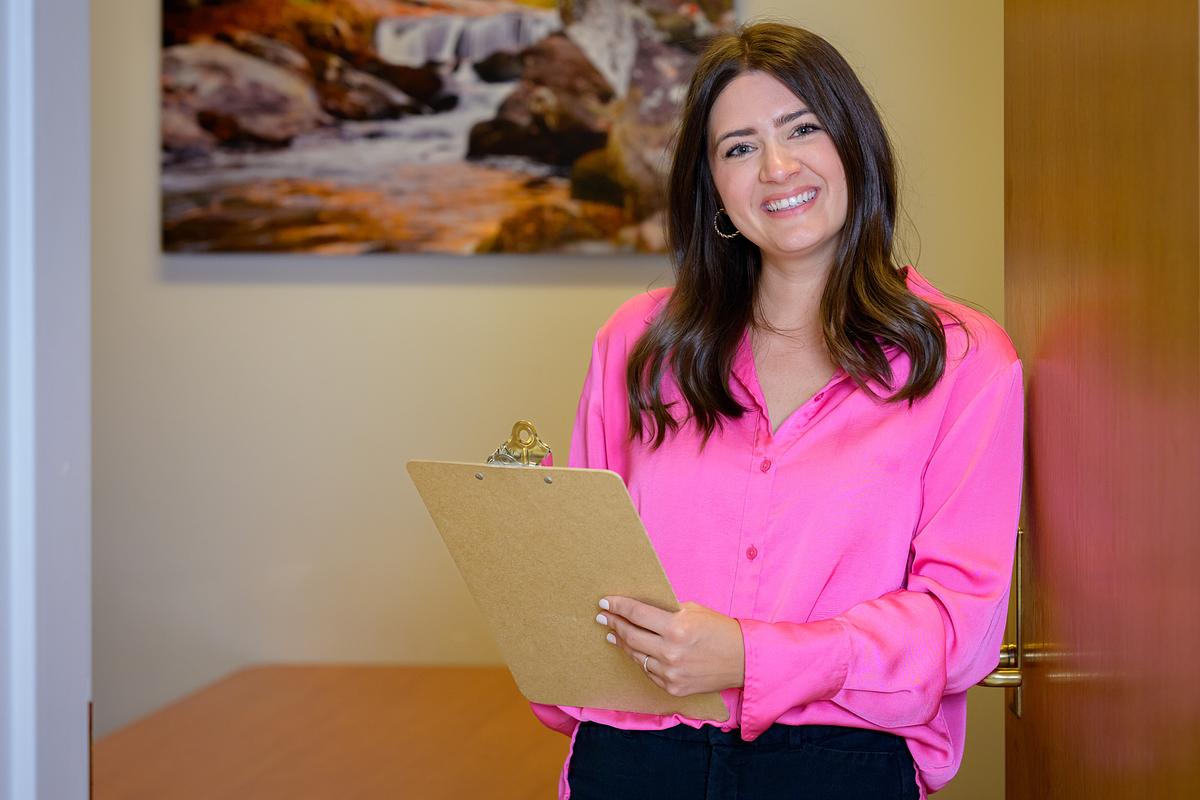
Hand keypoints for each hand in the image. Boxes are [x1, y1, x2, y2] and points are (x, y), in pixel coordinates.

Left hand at [596, 596, 744, 696]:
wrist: (743, 660)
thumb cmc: (719, 630)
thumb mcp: (694, 611)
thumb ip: (667, 611)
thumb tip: (640, 608)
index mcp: (676, 628)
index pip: (637, 613)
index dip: (618, 606)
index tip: (606, 601)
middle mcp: (670, 652)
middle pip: (630, 635)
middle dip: (614, 623)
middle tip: (603, 617)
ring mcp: (670, 673)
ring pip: (635, 655)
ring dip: (623, 643)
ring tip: (614, 634)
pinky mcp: (672, 688)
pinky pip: (648, 671)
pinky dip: (640, 659)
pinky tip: (635, 651)